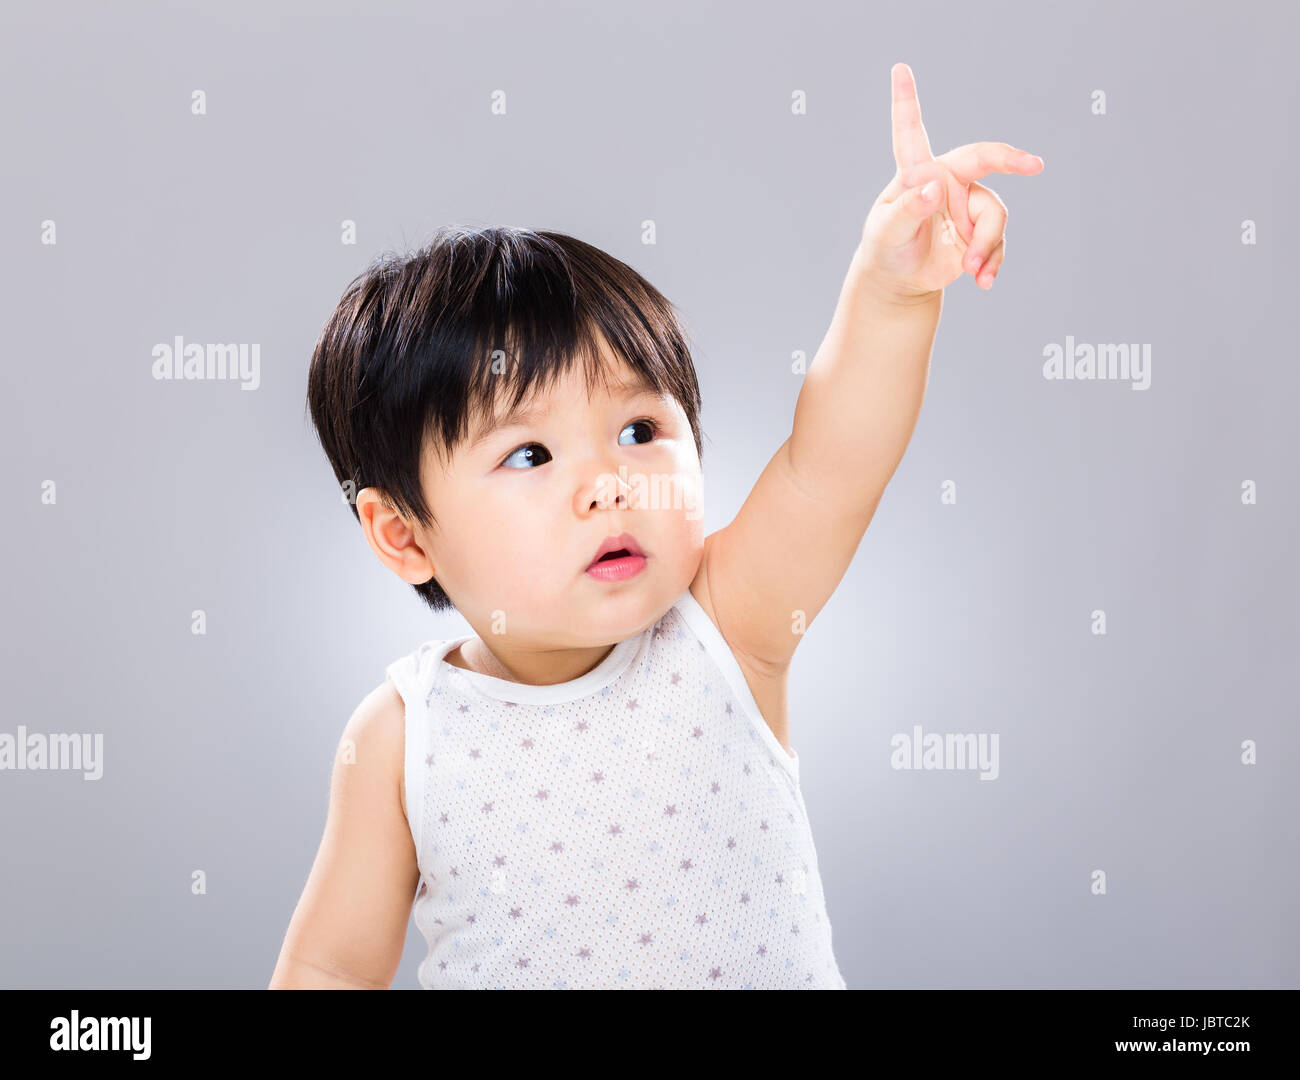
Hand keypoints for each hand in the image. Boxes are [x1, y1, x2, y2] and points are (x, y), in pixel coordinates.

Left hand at [857, 63, 1043, 300]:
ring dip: (985, 245)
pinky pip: (997, 242)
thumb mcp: (888, 233)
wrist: (900, 280)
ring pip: (994, 214)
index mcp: (917, 172)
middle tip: (1034, 165)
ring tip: (969, 270)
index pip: (911, 131)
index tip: (899, 69)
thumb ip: (909, 210)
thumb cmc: (887, 249)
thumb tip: (935, 189)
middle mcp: (947, 181)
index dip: (906, 100)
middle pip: (984, 158)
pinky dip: (991, 262)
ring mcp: (967, 204)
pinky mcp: (980, 230)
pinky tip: (981, 280)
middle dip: (1011, 159)